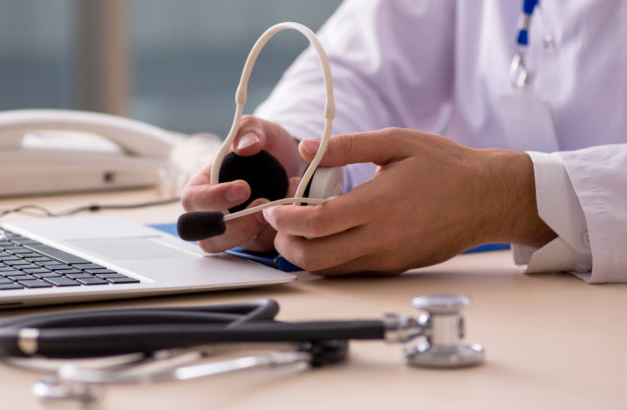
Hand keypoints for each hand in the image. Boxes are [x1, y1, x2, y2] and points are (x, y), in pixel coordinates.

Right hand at [181, 115, 305, 252]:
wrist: (290, 161)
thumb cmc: (264, 146)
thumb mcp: (258, 129)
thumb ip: (249, 130)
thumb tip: (245, 146)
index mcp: (202, 185)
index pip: (192, 200)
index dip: (212, 199)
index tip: (242, 188)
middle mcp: (211, 212)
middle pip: (204, 235)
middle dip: (232, 226)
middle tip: (261, 207)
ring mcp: (232, 229)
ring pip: (228, 247)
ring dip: (253, 233)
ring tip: (278, 209)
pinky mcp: (254, 239)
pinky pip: (258, 247)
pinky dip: (275, 233)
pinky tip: (291, 211)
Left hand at [262, 128, 555, 274]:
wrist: (488, 198)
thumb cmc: (445, 166)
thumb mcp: (397, 142)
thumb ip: (348, 146)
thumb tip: (305, 148)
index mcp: (378, 204)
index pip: (318, 223)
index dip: (287, 219)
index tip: (273, 209)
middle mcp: (382, 239)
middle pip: (316, 258)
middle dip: (287, 245)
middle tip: (279, 225)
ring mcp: (389, 258)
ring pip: (332, 271)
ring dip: (306, 255)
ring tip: (299, 230)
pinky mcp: (396, 267)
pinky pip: (352, 272)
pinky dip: (330, 260)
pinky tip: (327, 238)